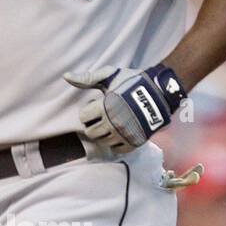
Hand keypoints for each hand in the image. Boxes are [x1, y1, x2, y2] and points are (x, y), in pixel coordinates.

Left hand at [64, 63, 184, 153]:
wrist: (160, 92)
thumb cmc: (133, 82)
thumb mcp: (110, 76)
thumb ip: (88, 78)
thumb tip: (66, 76)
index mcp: (105, 107)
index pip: (83, 117)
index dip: (88, 110)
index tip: (96, 105)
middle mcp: (113, 123)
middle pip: (90, 132)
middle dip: (93, 124)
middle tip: (101, 117)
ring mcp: (124, 134)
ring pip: (102, 142)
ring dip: (103, 134)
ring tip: (111, 124)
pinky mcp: (134, 142)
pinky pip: (117, 150)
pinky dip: (115, 144)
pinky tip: (118, 133)